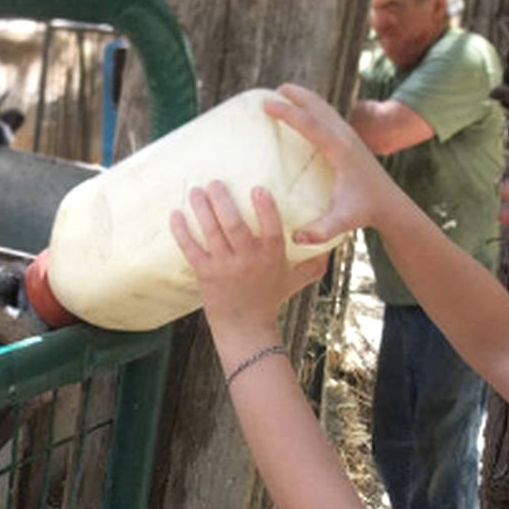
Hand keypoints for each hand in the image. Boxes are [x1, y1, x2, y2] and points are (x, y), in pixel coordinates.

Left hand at [170, 181, 326, 335]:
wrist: (244, 326)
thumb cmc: (270, 297)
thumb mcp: (296, 279)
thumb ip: (313, 262)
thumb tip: (333, 243)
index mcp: (271, 257)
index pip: (271, 230)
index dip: (265, 209)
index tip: (258, 188)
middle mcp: (248, 260)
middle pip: (234, 227)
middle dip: (223, 202)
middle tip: (215, 182)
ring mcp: (225, 267)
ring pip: (212, 233)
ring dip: (202, 210)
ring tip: (196, 190)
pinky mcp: (205, 274)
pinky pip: (191, 249)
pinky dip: (182, 232)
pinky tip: (175, 214)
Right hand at [263, 84, 398, 243]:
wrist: (389, 204)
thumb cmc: (364, 211)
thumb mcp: (343, 222)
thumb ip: (321, 230)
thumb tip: (295, 238)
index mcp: (341, 150)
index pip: (311, 124)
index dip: (288, 113)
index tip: (267, 103)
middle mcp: (346, 136)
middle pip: (317, 106)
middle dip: (295, 95)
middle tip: (271, 90)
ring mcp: (349, 135)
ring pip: (324, 108)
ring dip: (304, 97)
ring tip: (282, 92)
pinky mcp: (349, 138)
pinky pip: (327, 116)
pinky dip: (312, 108)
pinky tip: (301, 111)